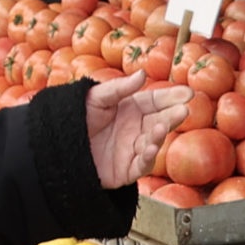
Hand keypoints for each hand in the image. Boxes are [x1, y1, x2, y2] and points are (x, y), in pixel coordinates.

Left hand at [85, 71, 190, 188]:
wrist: (56, 146)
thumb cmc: (74, 118)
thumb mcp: (95, 97)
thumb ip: (119, 88)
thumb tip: (142, 74)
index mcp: (130, 110)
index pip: (155, 102)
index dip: (171, 97)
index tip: (188, 94)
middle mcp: (135, 129)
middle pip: (160, 121)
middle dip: (173, 116)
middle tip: (184, 110)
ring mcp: (133, 149)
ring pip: (153, 142)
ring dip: (159, 135)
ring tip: (161, 127)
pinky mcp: (127, 170)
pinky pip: (142, 164)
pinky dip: (148, 157)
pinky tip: (151, 147)